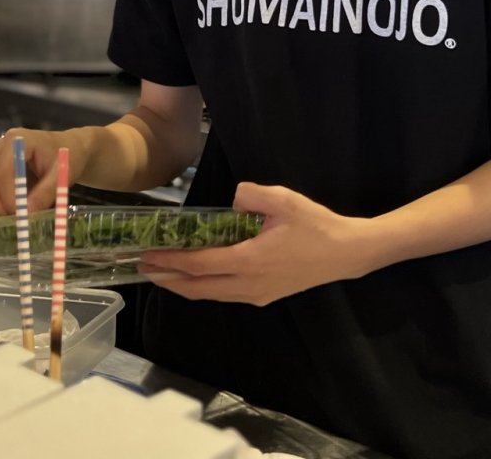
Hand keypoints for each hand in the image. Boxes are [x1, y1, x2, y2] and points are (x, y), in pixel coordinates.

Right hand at [0, 129, 71, 216]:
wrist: (65, 149)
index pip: (3, 171)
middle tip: (17, 224)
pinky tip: (9, 217)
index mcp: (17, 140)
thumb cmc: (66, 157)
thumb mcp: (62, 174)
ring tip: (16, 221)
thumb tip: (28, 213)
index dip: (8, 197)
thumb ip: (46, 192)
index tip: (21, 216)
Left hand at [139, 183, 377, 305]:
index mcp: (249, 261)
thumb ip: (252, 195)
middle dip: (168, 279)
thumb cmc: (316, 226)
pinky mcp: (265, 295)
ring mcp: (257, 294)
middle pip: (199, 288)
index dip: (171, 261)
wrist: (347, 254)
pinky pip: (225, 294)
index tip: (148, 255)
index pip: (200, 265)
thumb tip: (233, 199)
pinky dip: (205, 286)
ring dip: (185, 286)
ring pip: (211, 295)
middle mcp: (248, 285)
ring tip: (164, 273)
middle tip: (143, 267)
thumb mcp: (284, 200)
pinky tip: (198, 276)